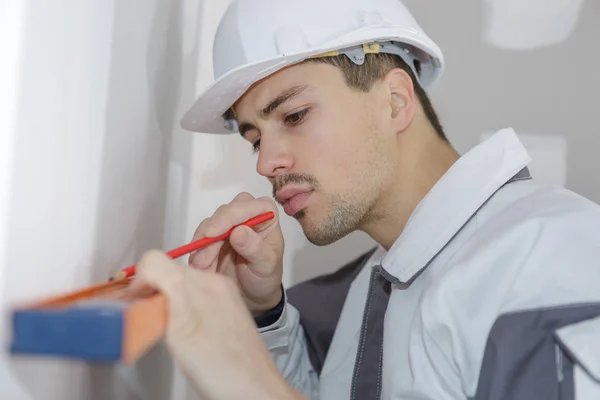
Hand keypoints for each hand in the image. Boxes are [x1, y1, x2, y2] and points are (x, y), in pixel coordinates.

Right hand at [129, 251, 304, 399]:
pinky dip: (180, 311)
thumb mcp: (184, 328)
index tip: (136, 304)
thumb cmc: (224, 369)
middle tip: (148, 319)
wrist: (256, 390)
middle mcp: (216, 284)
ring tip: (166, 329)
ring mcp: (222, 296)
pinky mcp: (225, 311)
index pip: (156, 261)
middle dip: (151, 292)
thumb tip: (146, 267)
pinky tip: (184, 334)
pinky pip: (193, 299)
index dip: (138, 282)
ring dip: (165, 302)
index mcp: (206, 282)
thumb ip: (167, 289)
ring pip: (179, 286)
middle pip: (168, 271)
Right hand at [189, 193, 283, 313]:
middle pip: (225, 213)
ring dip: (203, 246)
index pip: (247, 206)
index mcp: (266, 214)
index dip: (229, 217)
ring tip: (204, 268)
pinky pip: (200, 237)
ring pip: (209, 225)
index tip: (213, 233)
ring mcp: (229, 223)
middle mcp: (247, 213)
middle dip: (212, 235)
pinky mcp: (214, 234)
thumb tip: (239, 232)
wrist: (253, 293)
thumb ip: (255, 248)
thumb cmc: (265, 276)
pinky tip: (201, 267)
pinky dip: (198, 252)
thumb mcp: (266, 266)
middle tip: (204, 259)